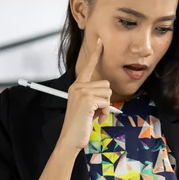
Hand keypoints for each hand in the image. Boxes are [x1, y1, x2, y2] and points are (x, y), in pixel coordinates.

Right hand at [57, 37, 112, 152]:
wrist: (70, 138)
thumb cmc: (80, 124)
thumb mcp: (88, 107)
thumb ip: (95, 96)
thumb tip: (108, 93)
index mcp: (77, 86)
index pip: (88, 67)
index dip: (96, 54)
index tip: (100, 41)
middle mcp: (78, 86)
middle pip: (106, 84)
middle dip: (106, 100)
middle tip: (95, 111)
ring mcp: (81, 91)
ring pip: (108, 93)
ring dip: (105, 107)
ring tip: (94, 115)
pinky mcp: (87, 99)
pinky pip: (107, 102)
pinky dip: (104, 113)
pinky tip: (95, 119)